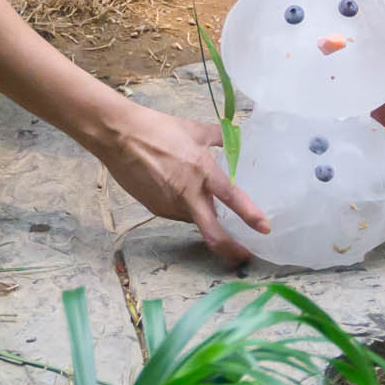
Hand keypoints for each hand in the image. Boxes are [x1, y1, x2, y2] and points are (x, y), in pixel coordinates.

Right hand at [95, 103, 268, 261]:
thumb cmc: (158, 129)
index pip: (232, 198)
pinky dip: (184, 207)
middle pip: (212, 232)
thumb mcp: (194, 129)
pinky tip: (177, 190)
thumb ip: (218, 137)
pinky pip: (177, 213)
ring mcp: (170, 205)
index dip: (250, 215)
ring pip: (194, 219)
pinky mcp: (155, 209)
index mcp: (202, 171)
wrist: (119, 137)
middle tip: (243, 254)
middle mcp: (188, 194)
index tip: (265, 229)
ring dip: (202, 215)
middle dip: (230, 249)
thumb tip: (235, 138)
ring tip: (198, 197)